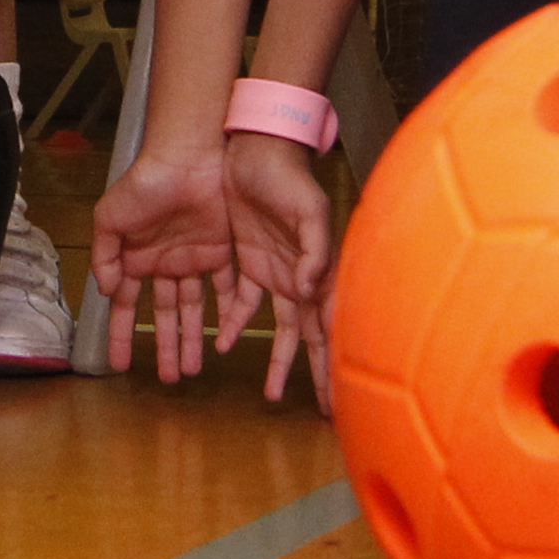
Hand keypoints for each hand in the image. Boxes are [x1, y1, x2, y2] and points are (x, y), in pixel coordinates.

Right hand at [93, 143, 267, 385]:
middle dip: (166, 347)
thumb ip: (104, 257)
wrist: (187, 158)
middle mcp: (166, 265)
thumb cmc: (144, 184)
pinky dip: (227, 314)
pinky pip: (227, 289)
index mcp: (137, 259)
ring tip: (194, 370)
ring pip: (194, 310)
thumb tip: (107, 292)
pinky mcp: (223, 252)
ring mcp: (195, 260)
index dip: (123, 335)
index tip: (119, 365)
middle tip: (170, 378)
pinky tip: (226, 339)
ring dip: (193, 339)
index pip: (129, 308)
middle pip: (165, 316)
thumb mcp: (110, 219)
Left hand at [221, 129, 336, 408]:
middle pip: (309, 337)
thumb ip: (314, 251)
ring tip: (270, 393)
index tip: (336, 398)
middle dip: (315, 373)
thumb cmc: (290, 178)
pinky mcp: (248, 261)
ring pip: (278, 328)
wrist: (256, 150)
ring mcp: (274, 272)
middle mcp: (300, 279)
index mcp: (318, 273)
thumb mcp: (308, 211)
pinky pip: (242, 302)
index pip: (329, 329)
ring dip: (276, 359)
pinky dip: (235, 324)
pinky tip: (223, 344)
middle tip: (319, 408)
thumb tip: (311, 289)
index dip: (332, 364)